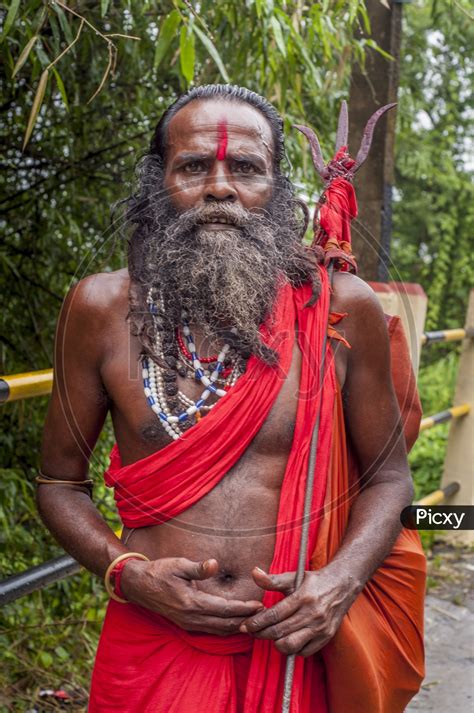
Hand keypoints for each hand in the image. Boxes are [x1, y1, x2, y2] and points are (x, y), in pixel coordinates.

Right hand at [120, 557, 263, 635]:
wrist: (139, 586)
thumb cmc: (160, 572)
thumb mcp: (178, 565)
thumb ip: (198, 567)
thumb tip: (214, 564)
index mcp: (191, 603)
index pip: (224, 609)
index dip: (243, 608)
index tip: (259, 605)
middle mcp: (191, 618)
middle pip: (225, 624)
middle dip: (245, 619)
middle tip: (263, 614)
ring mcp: (188, 624)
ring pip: (219, 630)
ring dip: (236, 626)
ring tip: (253, 620)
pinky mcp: (186, 624)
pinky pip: (211, 630)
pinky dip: (225, 628)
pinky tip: (234, 623)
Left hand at [239, 565, 360, 656]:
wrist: (342, 585)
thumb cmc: (314, 581)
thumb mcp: (294, 577)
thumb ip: (272, 579)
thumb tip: (254, 572)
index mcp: (303, 597)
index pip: (274, 615)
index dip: (256, 622)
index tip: (245, 625)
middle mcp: (312, 614)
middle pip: (279, 631)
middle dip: (260, 634)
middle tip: (251, 632)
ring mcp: (320, 628)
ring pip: (291, 645)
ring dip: (276, 643)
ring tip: (269, 635)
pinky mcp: (326, 638)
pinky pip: (304, 652)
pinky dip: (292, 649)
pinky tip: (286, 639)